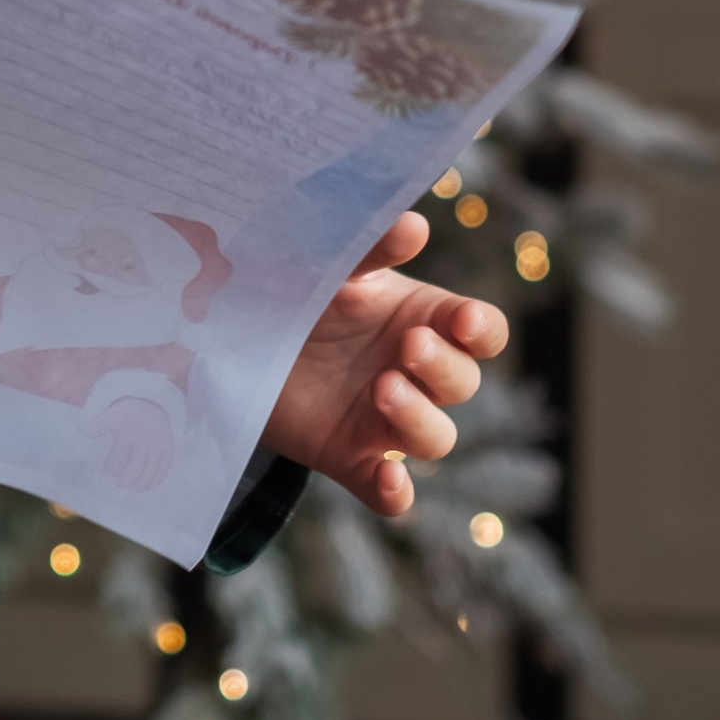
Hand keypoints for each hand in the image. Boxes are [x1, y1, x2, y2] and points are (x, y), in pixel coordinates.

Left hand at [263, 213, 507, 520]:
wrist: (234, 331)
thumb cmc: (298, 287)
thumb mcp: (331, 263)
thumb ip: (370, 248)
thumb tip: (412, 225)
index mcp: (424, 318)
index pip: (484, 332)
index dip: (483, 330)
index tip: (462, 321)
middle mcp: (416, 374)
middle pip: (464, 383)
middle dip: (442, 368)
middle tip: (406, 347)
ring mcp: (386, 421)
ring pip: (437, 439)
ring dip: (420, 420)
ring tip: (382, 389)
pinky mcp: (352, 459)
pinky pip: (391, 495)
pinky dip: (395, 492)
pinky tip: (386, 476)